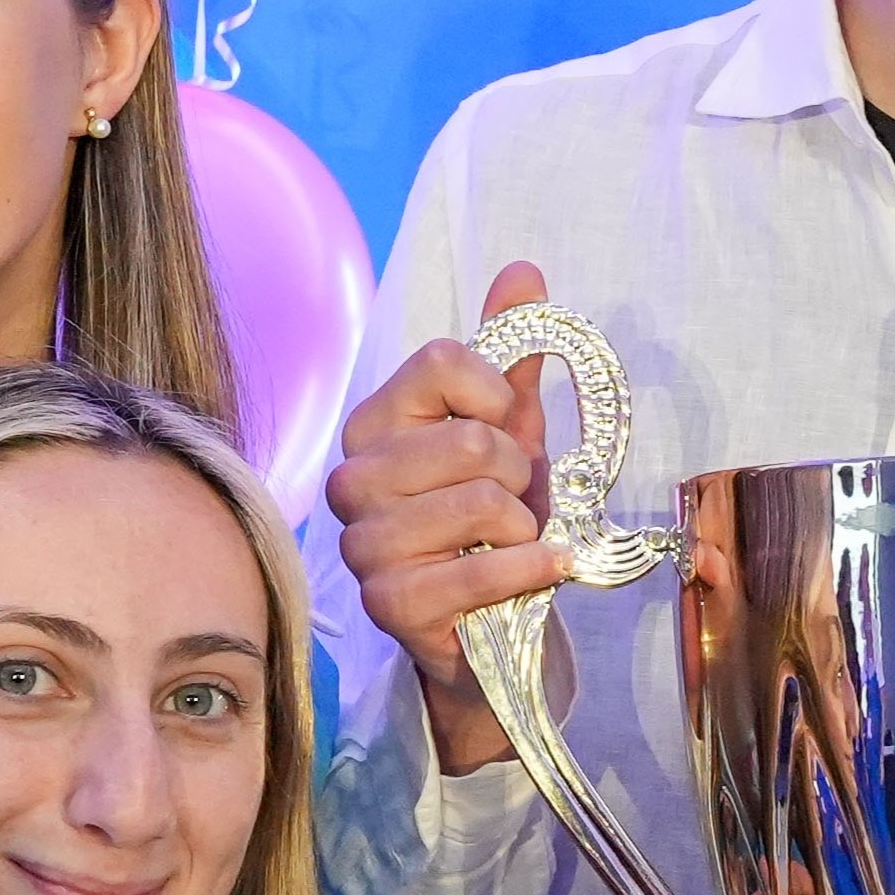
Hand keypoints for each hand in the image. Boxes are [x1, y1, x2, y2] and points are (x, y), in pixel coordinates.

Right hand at [328, 258, 564, 776]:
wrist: (498, 624)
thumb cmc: (496, 521)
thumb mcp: (513, 430)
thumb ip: (511, 351)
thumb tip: (522, 270)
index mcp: (374, 425)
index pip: (441, 362)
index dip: (498, 395)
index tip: (507, 429)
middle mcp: (351, 480)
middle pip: (470, 439)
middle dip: (518, 473)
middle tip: (513, 503)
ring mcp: (363, 546)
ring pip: (479, 503)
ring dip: (522, 527)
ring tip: (511, 542)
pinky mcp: (388, 606)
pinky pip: (479, 571)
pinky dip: (529, 569)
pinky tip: (543, 569)